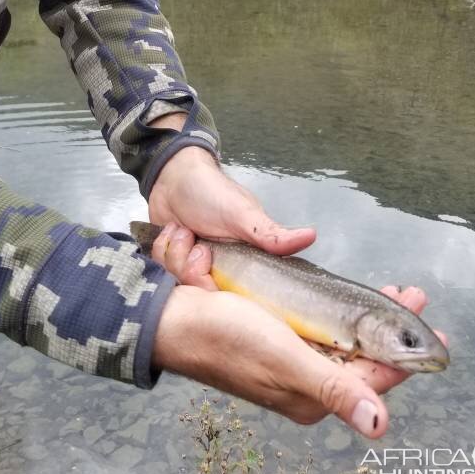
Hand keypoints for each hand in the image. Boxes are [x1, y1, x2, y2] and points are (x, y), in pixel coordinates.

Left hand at [147, 139, 315, 289]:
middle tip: (192, 237)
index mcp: (242, 265)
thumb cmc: (212, 190)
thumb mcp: (242, 213)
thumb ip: (271, 233)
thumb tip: (312, 236)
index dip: (213, 285)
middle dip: (189, 264)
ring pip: (178, 281)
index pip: (230, 298)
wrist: (173, 175)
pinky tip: (170, 231)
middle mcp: (218, 271)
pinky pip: (161, 271)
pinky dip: (161, 249)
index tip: (207, 259)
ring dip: (174, 251)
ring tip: (181, 229)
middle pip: (199, 292)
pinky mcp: (172, 263)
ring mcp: (193, 267)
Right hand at [152, 281, 446, 438]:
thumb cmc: (223, 337)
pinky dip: (339, 314)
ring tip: (391, 295)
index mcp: (312, 397)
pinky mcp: (278, 339)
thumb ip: (332, 387)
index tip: (428, 322)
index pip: (374, 378)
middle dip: (390, 330)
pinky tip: (347, 300)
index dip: (403, 353)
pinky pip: (320, 330)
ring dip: (367, 319)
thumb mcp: (284, 358)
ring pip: (343, 341)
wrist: (174, 318)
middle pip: (362, 358)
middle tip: (413, 298)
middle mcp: (306, 383)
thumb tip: (379, 425)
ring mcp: (292, 360)